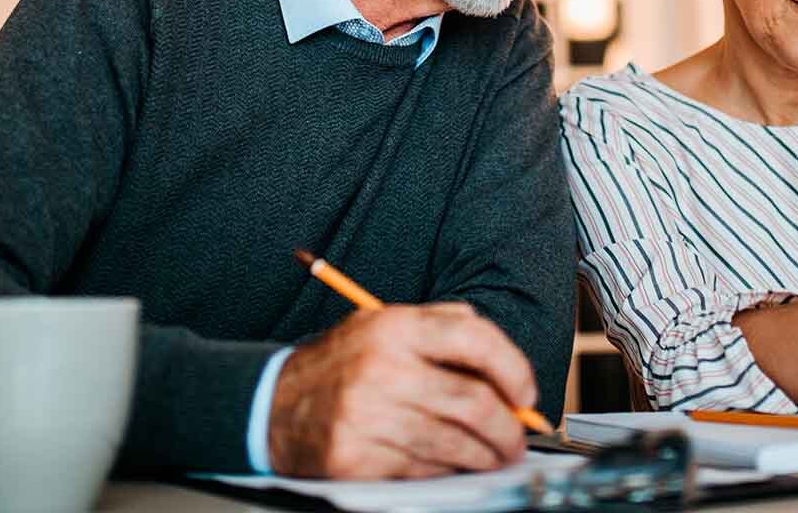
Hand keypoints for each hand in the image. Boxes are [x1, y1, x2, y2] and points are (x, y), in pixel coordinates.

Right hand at [266, 303, 537, 478]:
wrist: (271, 406)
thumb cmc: (340, 366)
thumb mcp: (383, 326)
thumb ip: (442, 327)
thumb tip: (503, 362)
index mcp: (393, 327)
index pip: (474, 338)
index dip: (513, 368)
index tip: (526, 393)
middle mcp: (381, 368)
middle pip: (473, 401)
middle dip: (508, 428)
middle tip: (518, 438)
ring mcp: (367, 415)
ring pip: (453, 443)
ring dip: (486, 455)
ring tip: (496, 455)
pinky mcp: (356, 457)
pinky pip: (423, 470)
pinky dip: (449, 470)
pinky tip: (454, 465)